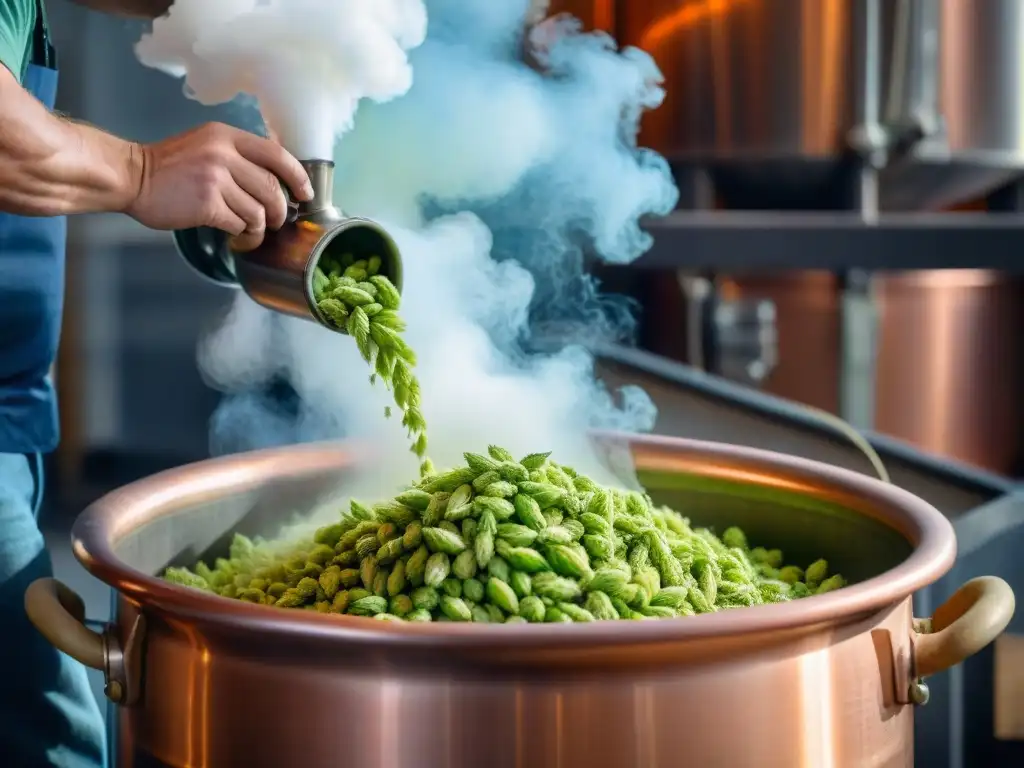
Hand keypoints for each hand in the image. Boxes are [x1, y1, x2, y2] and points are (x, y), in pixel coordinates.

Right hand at [125, 123, 313, 251]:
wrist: (132, 176)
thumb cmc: (169, 166)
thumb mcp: (207, 144)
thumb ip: (238, 155)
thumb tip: (276, 179)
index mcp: (227, 136)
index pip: (277, 154)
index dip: (298, 177)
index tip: (305, 194)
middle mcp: (224, 154)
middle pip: (271, 188)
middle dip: (279, 210)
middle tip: (275, 221)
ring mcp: (215, 178)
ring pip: (257, 211)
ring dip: (259, 228)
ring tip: (251, 232)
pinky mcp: (206, 204)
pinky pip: (239, 224)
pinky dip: (241, 234)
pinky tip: (235, 236)